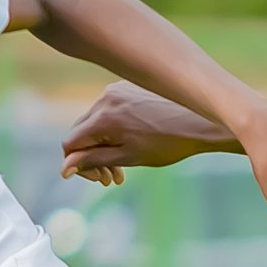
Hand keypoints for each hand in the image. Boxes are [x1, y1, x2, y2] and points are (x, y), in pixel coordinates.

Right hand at [59, 83, 230, 182]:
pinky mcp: (128, 87)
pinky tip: (131, 143)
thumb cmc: (169, 143)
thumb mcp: (127, 158)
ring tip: (122, 168)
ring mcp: (116, 90)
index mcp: (103, 117)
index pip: (70, 144)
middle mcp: (105, 98)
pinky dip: (114, 130)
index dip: (77, 166)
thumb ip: (93, 160)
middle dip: (91, 158)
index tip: (96, 179)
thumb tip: (64, 168)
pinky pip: (110, 110)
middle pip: (81, 132)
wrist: (202, 121)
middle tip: (110, 179)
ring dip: (103, 146)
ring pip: (96, 122)